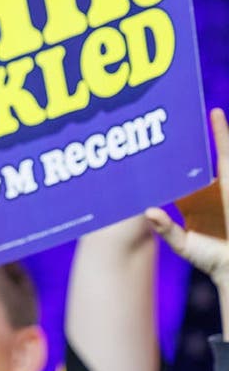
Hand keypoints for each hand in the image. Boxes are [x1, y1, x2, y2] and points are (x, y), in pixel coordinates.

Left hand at [146, 108, 228, 287]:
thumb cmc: (211, 259)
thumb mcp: (183, 244)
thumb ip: (166, 229)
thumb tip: (149, 211)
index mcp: (192, 201)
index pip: (178, 175)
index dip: (168, 160)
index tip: (153, 143)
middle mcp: (209, 190)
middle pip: (199, 160)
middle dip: (192, 140)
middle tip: (180, 116)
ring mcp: (226, 187)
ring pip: (223, 154)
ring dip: (220, 132)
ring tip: (213, 111)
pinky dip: (225, 138)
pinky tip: (220, 119)